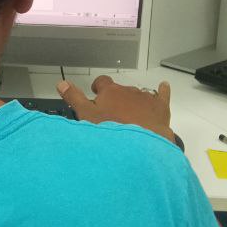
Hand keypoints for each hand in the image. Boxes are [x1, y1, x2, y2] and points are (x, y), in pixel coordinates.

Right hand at [56, 74, 174, 142]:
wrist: (140, 144)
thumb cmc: (111, 130)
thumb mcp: (86, 116)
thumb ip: (74, 98)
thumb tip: (61, 83)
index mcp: (109, 91)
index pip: (102, 82)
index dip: (99, 87)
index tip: (97, 93)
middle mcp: (128, 90)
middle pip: (120, 90)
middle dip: (117, 99)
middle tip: (112, 115)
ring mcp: (145, 97)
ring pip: (138, 95)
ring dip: (134, 102)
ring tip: (131, 118)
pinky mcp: (160, 107)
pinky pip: (162, 94)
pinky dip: (162, 90)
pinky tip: (164, 86)